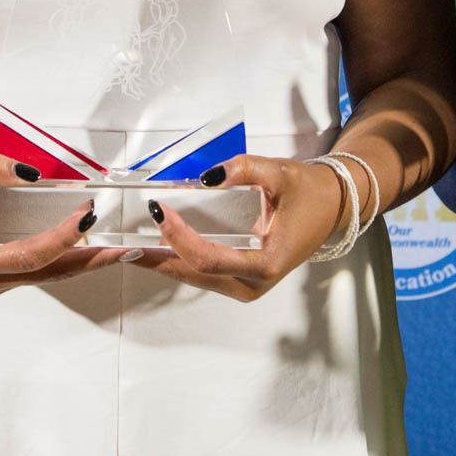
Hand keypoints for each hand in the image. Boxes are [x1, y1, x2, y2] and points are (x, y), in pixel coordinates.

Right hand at [0, 153, 119, 295]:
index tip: (87, 217)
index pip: (30, 254)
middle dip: (88, 259)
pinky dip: (69, 257)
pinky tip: (95, 248)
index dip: (62, 238)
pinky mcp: (3, 272)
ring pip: (49, 274)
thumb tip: (33, 175)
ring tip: (119, 250)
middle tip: (123, 248)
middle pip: (47, 271)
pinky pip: (42, 268)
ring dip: (84, 261)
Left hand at [129, 155, 342, 301]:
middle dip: (159, 256)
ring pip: (195, 279)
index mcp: (266, 262)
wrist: (331, 207)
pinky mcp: (240, 280)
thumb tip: (208, 175)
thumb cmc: (308, 193)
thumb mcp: (279, 173)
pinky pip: (202, 275)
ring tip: (128, 247)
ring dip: (163, 262)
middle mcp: (254, 282)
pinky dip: (176, 262)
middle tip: (123, 240)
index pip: (209, 258)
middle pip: (195, 274)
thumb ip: (244, 169)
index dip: (179, 237)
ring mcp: (246, 286)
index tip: (159, 210)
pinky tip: (153, 249)